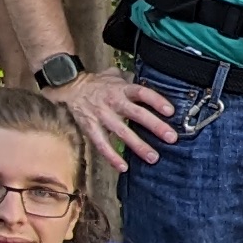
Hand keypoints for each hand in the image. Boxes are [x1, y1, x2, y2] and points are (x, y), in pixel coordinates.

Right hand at [62, 69, 177, 170]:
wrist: (71, 87)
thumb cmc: (98, 84)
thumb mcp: (115, 76)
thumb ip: (131, 79)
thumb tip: (150, 78)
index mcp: (122, 88)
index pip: (142, 93)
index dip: (157, 101)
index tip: (171, 111)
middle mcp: (114, 101)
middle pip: (137, 113)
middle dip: (155, 126)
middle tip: (171, 138)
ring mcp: (102, 115)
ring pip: (122, 132)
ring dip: (138, 146)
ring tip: (153, 157)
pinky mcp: (90, 127)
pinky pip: (102, 144)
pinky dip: (112, 157)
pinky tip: (123, 167)